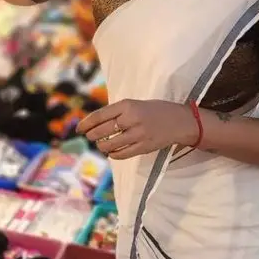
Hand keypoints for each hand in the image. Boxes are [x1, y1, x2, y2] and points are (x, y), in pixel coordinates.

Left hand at [79, 100, 198, 159]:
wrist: (179, 121)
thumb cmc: (155, 111)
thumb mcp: (135, 104)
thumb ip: (118, 112)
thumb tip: (95, 123)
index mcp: (128, 105)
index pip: (100, 115)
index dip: (86, 123)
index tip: (79, 129)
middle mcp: (132, 119)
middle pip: (102, 131)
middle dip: (92, 135)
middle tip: (90, 137)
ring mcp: (138, 134)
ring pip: (110, 144)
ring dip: (102, 146)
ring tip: (101, 144)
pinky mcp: (143, 147)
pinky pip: (122, 154)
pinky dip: (113, 154)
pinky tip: (112, 152)